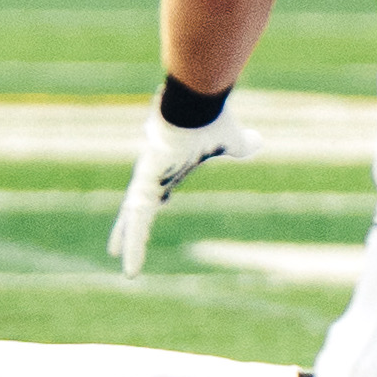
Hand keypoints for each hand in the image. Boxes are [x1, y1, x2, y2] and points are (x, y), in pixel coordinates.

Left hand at [108, 94, 260, 276]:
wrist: (193, 105)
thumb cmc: (209, 118)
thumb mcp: (231, 140)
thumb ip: (242, 145)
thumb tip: (260, 141)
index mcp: (169, 166)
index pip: (157, 190)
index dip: (154, 202)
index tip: (154, 209)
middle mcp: (152, 175)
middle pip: (137, 208)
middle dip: (129, 227)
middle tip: (116, 247)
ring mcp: (144, 181)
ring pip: (135, 220)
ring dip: (131, 245)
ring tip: (128, 272)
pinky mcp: (143, 188)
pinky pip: (137, 224)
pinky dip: (133, 246)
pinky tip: (126, 267)